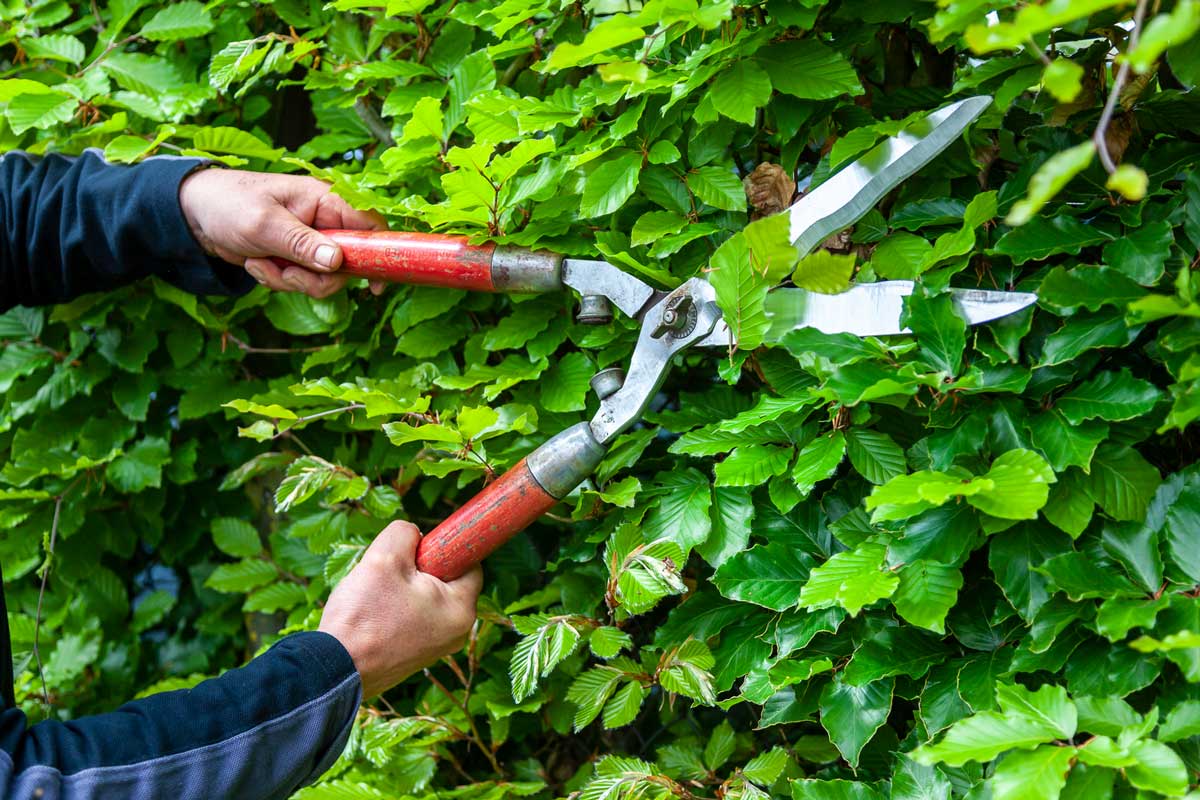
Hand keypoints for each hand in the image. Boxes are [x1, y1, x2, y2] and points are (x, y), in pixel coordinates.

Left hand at [179, 168, 385, 298]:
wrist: (195, 214)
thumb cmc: (228, 204)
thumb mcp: (263, 225)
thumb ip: (302, 243)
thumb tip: (338, 261)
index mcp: (326, 201)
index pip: (370, 226)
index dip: (379, 255)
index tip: (376, 285)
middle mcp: (325, 222)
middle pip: (347, 265)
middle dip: (312, 276)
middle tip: (283, 270)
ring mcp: (312, 242)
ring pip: (324, 279)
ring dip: (290, 280)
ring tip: (262, 263)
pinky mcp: (297, 259)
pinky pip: (303, 282)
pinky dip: (279, 280)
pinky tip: (258, 264)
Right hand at [318, 521, 482, 697]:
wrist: (333, 671)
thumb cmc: (363, 616)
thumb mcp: (384, 557)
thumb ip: (406, 533)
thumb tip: (414, 535)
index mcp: (461, 609)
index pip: (468, 562)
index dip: (443, 545)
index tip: (416, 545)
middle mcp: (456, 632)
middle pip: (445, 580)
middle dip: (417, 567)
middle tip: (389, 569)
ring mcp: (436, 647)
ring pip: (425, 597)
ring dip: (402, 587)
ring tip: (375, 594)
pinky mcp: (415, 655)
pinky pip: (412, 617)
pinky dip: (394, 607)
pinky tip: (372, 612)